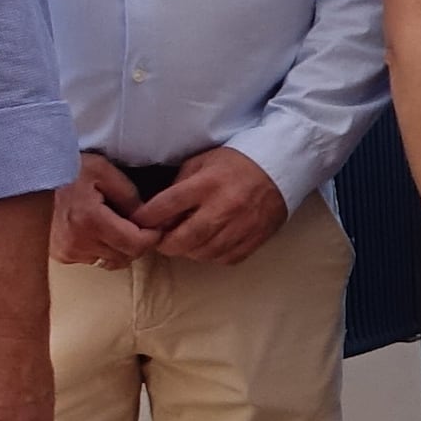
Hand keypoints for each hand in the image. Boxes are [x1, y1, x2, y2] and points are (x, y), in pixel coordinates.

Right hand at [52, 154, 160, 267]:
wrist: (29, 177)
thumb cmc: (65, 169)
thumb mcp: (102, 171)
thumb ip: (129, 195)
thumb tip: (145, 217)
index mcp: (90, 221)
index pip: (136, 245)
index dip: (152, 236)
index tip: (155, 225)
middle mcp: (78, 243)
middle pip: (126, 256)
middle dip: (138, 242)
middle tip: (138, 223)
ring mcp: (67, 252)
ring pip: (111, 261)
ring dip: (120, 248)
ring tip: (116, 225)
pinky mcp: (61, 256)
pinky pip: (93, 260)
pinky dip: (102, 249)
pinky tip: (97, 230)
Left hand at [126, 147, 286, 264]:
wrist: (282, 166)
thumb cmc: (236, 162)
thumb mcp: (202, 162)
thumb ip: (179, 186)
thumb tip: (158, 214)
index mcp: (206, 183)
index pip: (165, 206)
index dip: (146, 218)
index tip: (138, 223)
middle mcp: (223, 207)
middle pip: (182, 239)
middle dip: (165, 244)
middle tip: (162, 240)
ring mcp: (241, 226)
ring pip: (203, 253)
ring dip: (189, 251)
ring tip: (186, 241)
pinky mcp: (255, 239)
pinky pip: (225, 258)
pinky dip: (212, 255)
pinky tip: (210, 244)